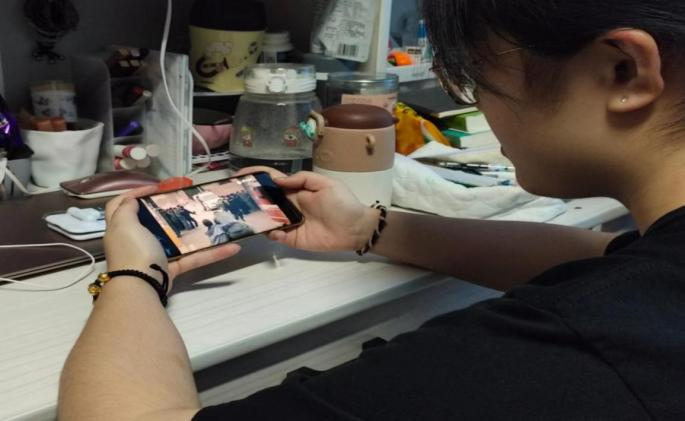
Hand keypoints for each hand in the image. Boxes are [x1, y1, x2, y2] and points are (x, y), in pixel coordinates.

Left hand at [104, 185, 240, 289]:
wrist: (140, 286)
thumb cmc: (132, 251)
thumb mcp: (124, 224)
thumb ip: (125, 210)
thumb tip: (131, 200)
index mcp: (121, 228)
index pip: (120, 205)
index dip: (134, 193)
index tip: (156, 188)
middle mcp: (136, 241)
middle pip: (150, 221)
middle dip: (167, 210)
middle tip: (184, 201)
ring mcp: (154, 256)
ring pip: (176, 240)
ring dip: (194, 231)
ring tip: (209, 218)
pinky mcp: (171, 269)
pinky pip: (193, 259)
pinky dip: (211, 254)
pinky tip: (231, 247)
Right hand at [235, 167, 379, 251]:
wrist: (355, 228)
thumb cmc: (342, 203)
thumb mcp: (325, 184)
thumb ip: (302, 179)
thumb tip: (277, 180)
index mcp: (295, 190)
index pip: (272, 181)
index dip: (256, 177)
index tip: (239, 176)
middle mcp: (288, 205)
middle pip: (264, 201)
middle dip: (249, 198)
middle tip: (234, 198)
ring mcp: (289, 223)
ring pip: (266, 219)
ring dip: (256, 217)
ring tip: (244, 215)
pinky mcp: (293, 239)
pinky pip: (277, 236)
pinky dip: (271, 233)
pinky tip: (272, 230)